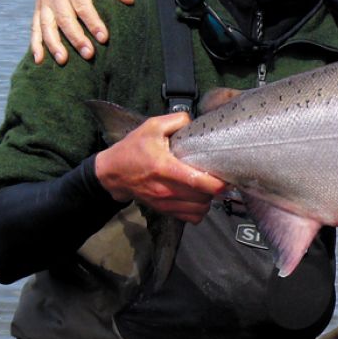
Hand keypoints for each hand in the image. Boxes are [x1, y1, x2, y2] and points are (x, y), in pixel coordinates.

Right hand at [30, 0, 133, 64]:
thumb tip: (129, 0)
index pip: (82, 4)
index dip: (93, 22)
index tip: (104, 38)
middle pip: (64, 17)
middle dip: (76, 37)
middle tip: (89, 55)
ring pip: (46, 24)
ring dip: (54, 44)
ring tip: (63, 61)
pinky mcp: (39, 6)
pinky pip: (35, 26)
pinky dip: (35, 43)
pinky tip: (39, 60)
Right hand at [93, 113, 226, 222]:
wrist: (112, 172)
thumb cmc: (133, 147)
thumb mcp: (152, 126)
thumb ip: (177, 120)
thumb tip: (196, 122)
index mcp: (164, 167)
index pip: (195, 181)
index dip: (215, 184)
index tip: (226, 178)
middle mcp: (165, 189)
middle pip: (201, 198)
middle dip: (214, 190)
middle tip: (218, 177)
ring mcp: (164, 202)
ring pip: (198, 211)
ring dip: (208, 201)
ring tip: (208, 188)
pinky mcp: (163, 210)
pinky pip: (189, 218)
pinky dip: (198, 211)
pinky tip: (198, 199)